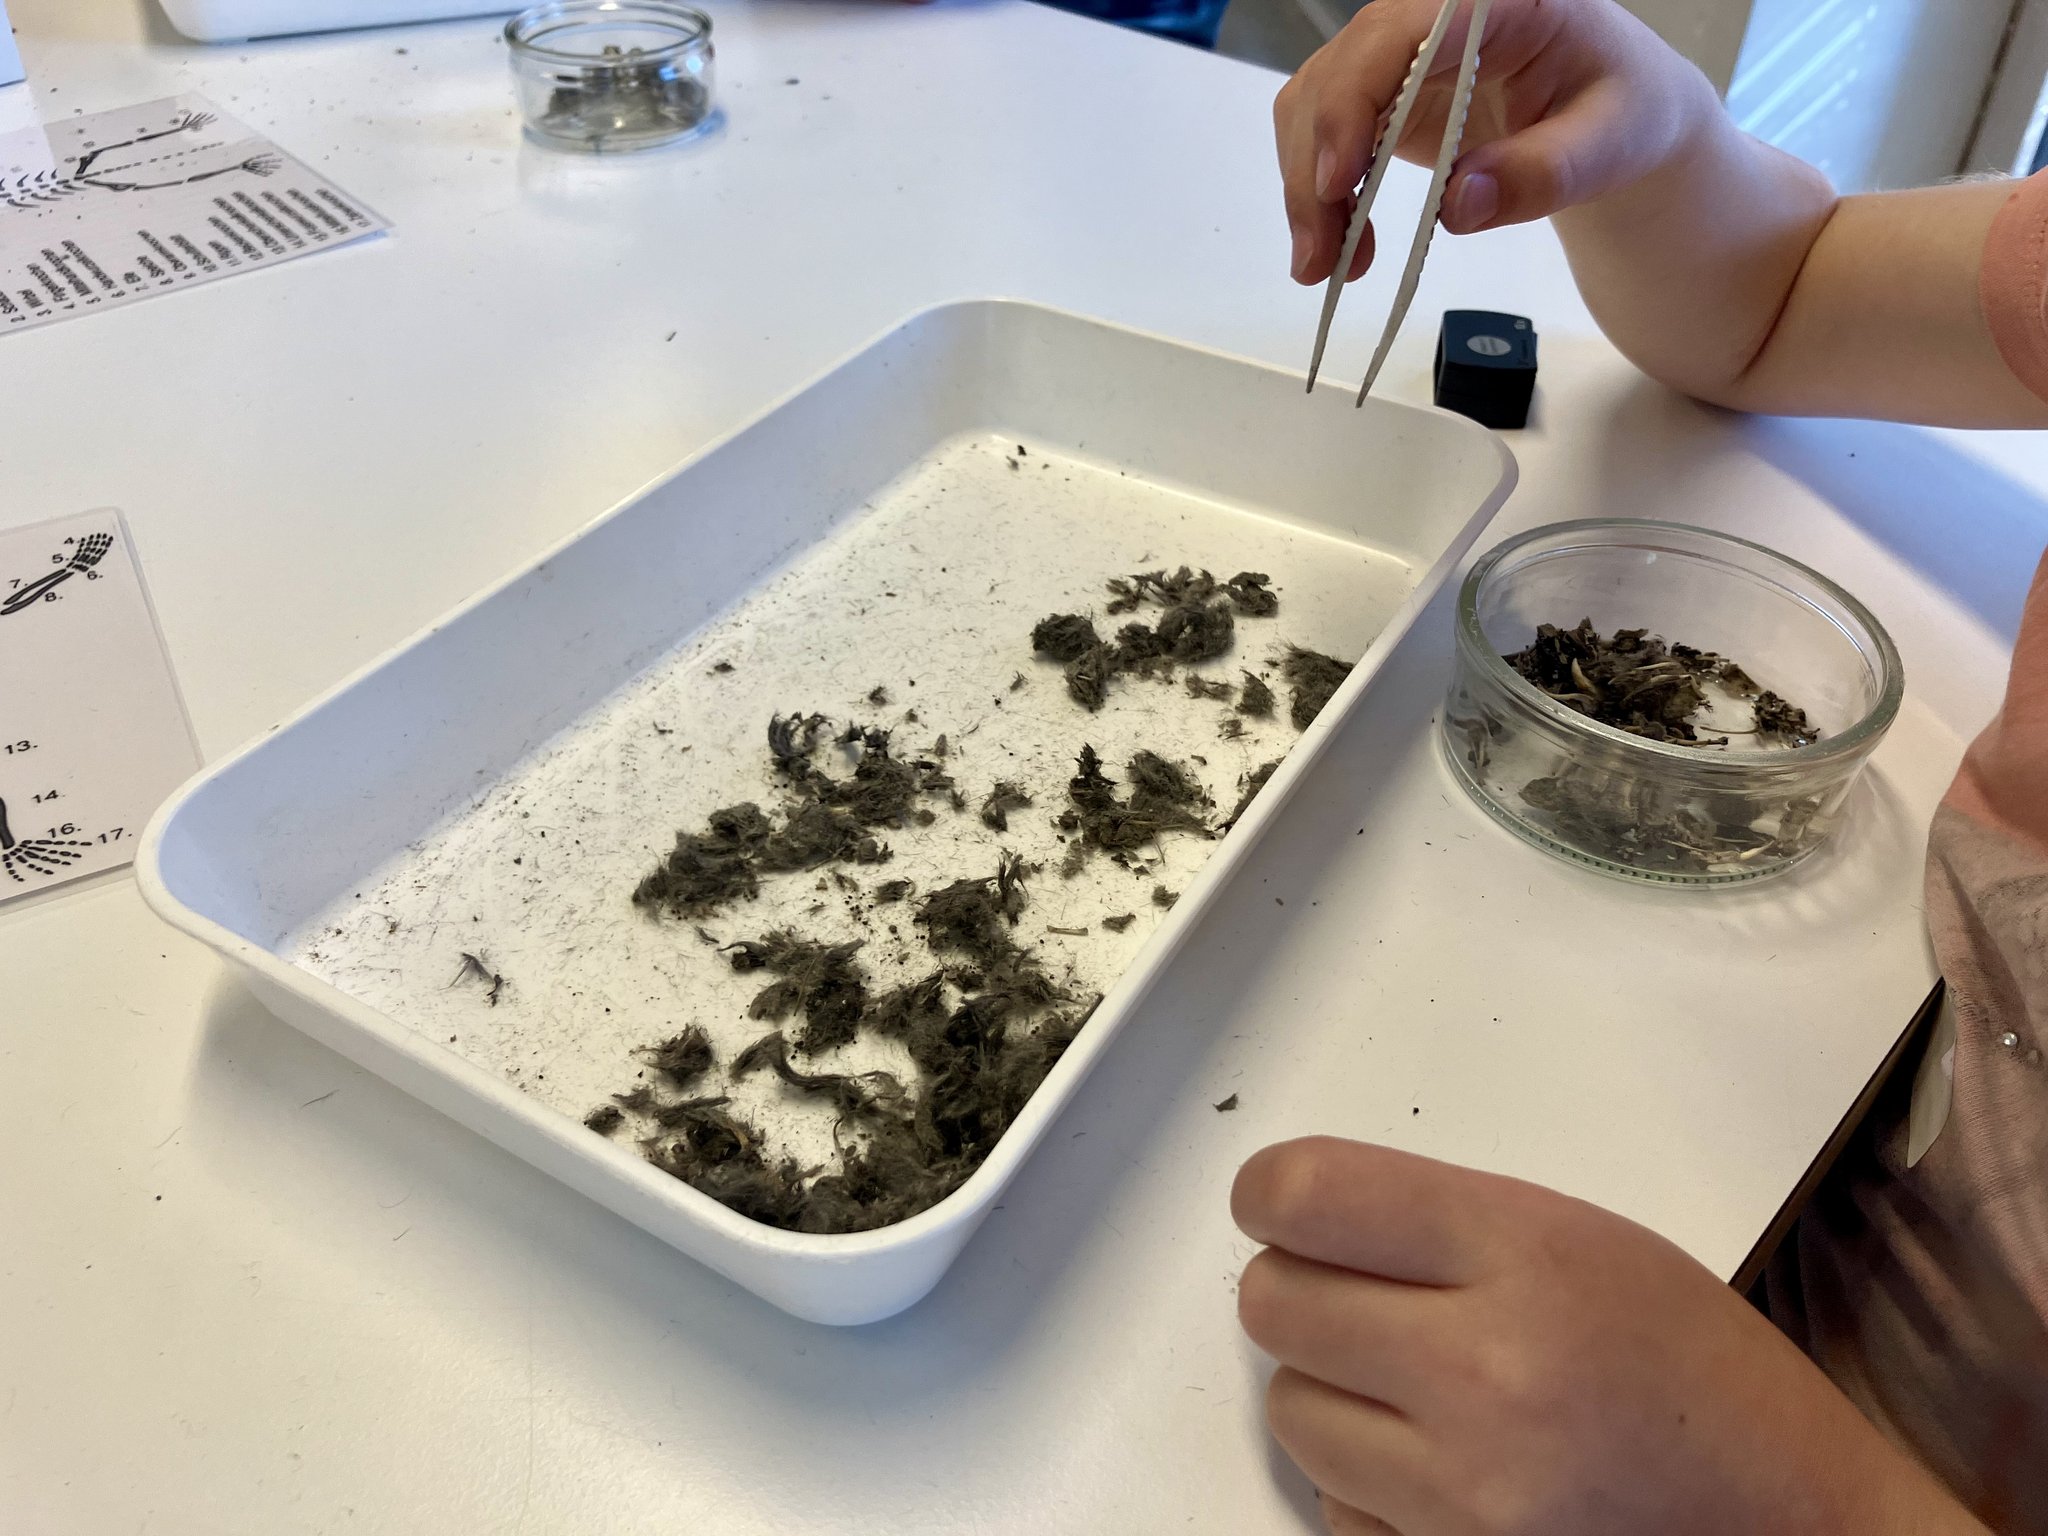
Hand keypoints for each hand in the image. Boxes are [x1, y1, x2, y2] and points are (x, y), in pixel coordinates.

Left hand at [1232, 1137, 1985, 1534]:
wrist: (1795, 1526)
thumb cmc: (1700, 1373)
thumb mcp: (1587, 1241)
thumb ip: (1441, 1220)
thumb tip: (1297, 1216)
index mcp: (1526, 1255)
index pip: (1305, 1196)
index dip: (1270, 1197)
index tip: (1280, 1208)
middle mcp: (1486, 1371)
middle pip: (1272, 1303)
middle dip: (1301, 1292)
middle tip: (1364, 1299)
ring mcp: (1465, 1490)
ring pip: (1290, 1410)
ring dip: (1332, 1391)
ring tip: (1419, 1388)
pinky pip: (1333, 1505)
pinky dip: (1368, 1485)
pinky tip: (1446, 1466)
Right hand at [1273, 0, 1719, 282]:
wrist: (1614, 110)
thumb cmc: (1621, 108)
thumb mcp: (1612, 144)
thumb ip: (1543, 173)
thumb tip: (1460, 206)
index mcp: (1493, 1)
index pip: (1398, 34)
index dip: (1353, 102)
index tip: (1338, 181)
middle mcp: (1430, 12)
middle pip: (1339, 75)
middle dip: (1315, 169)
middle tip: (1322, 259)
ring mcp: (1397, 53)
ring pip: (1313, 105)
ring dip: (1306, 190)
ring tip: (1327, 266)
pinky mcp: (1379, 93)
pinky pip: (1322, 133)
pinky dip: (1318, 194)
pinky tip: (1341, 245)